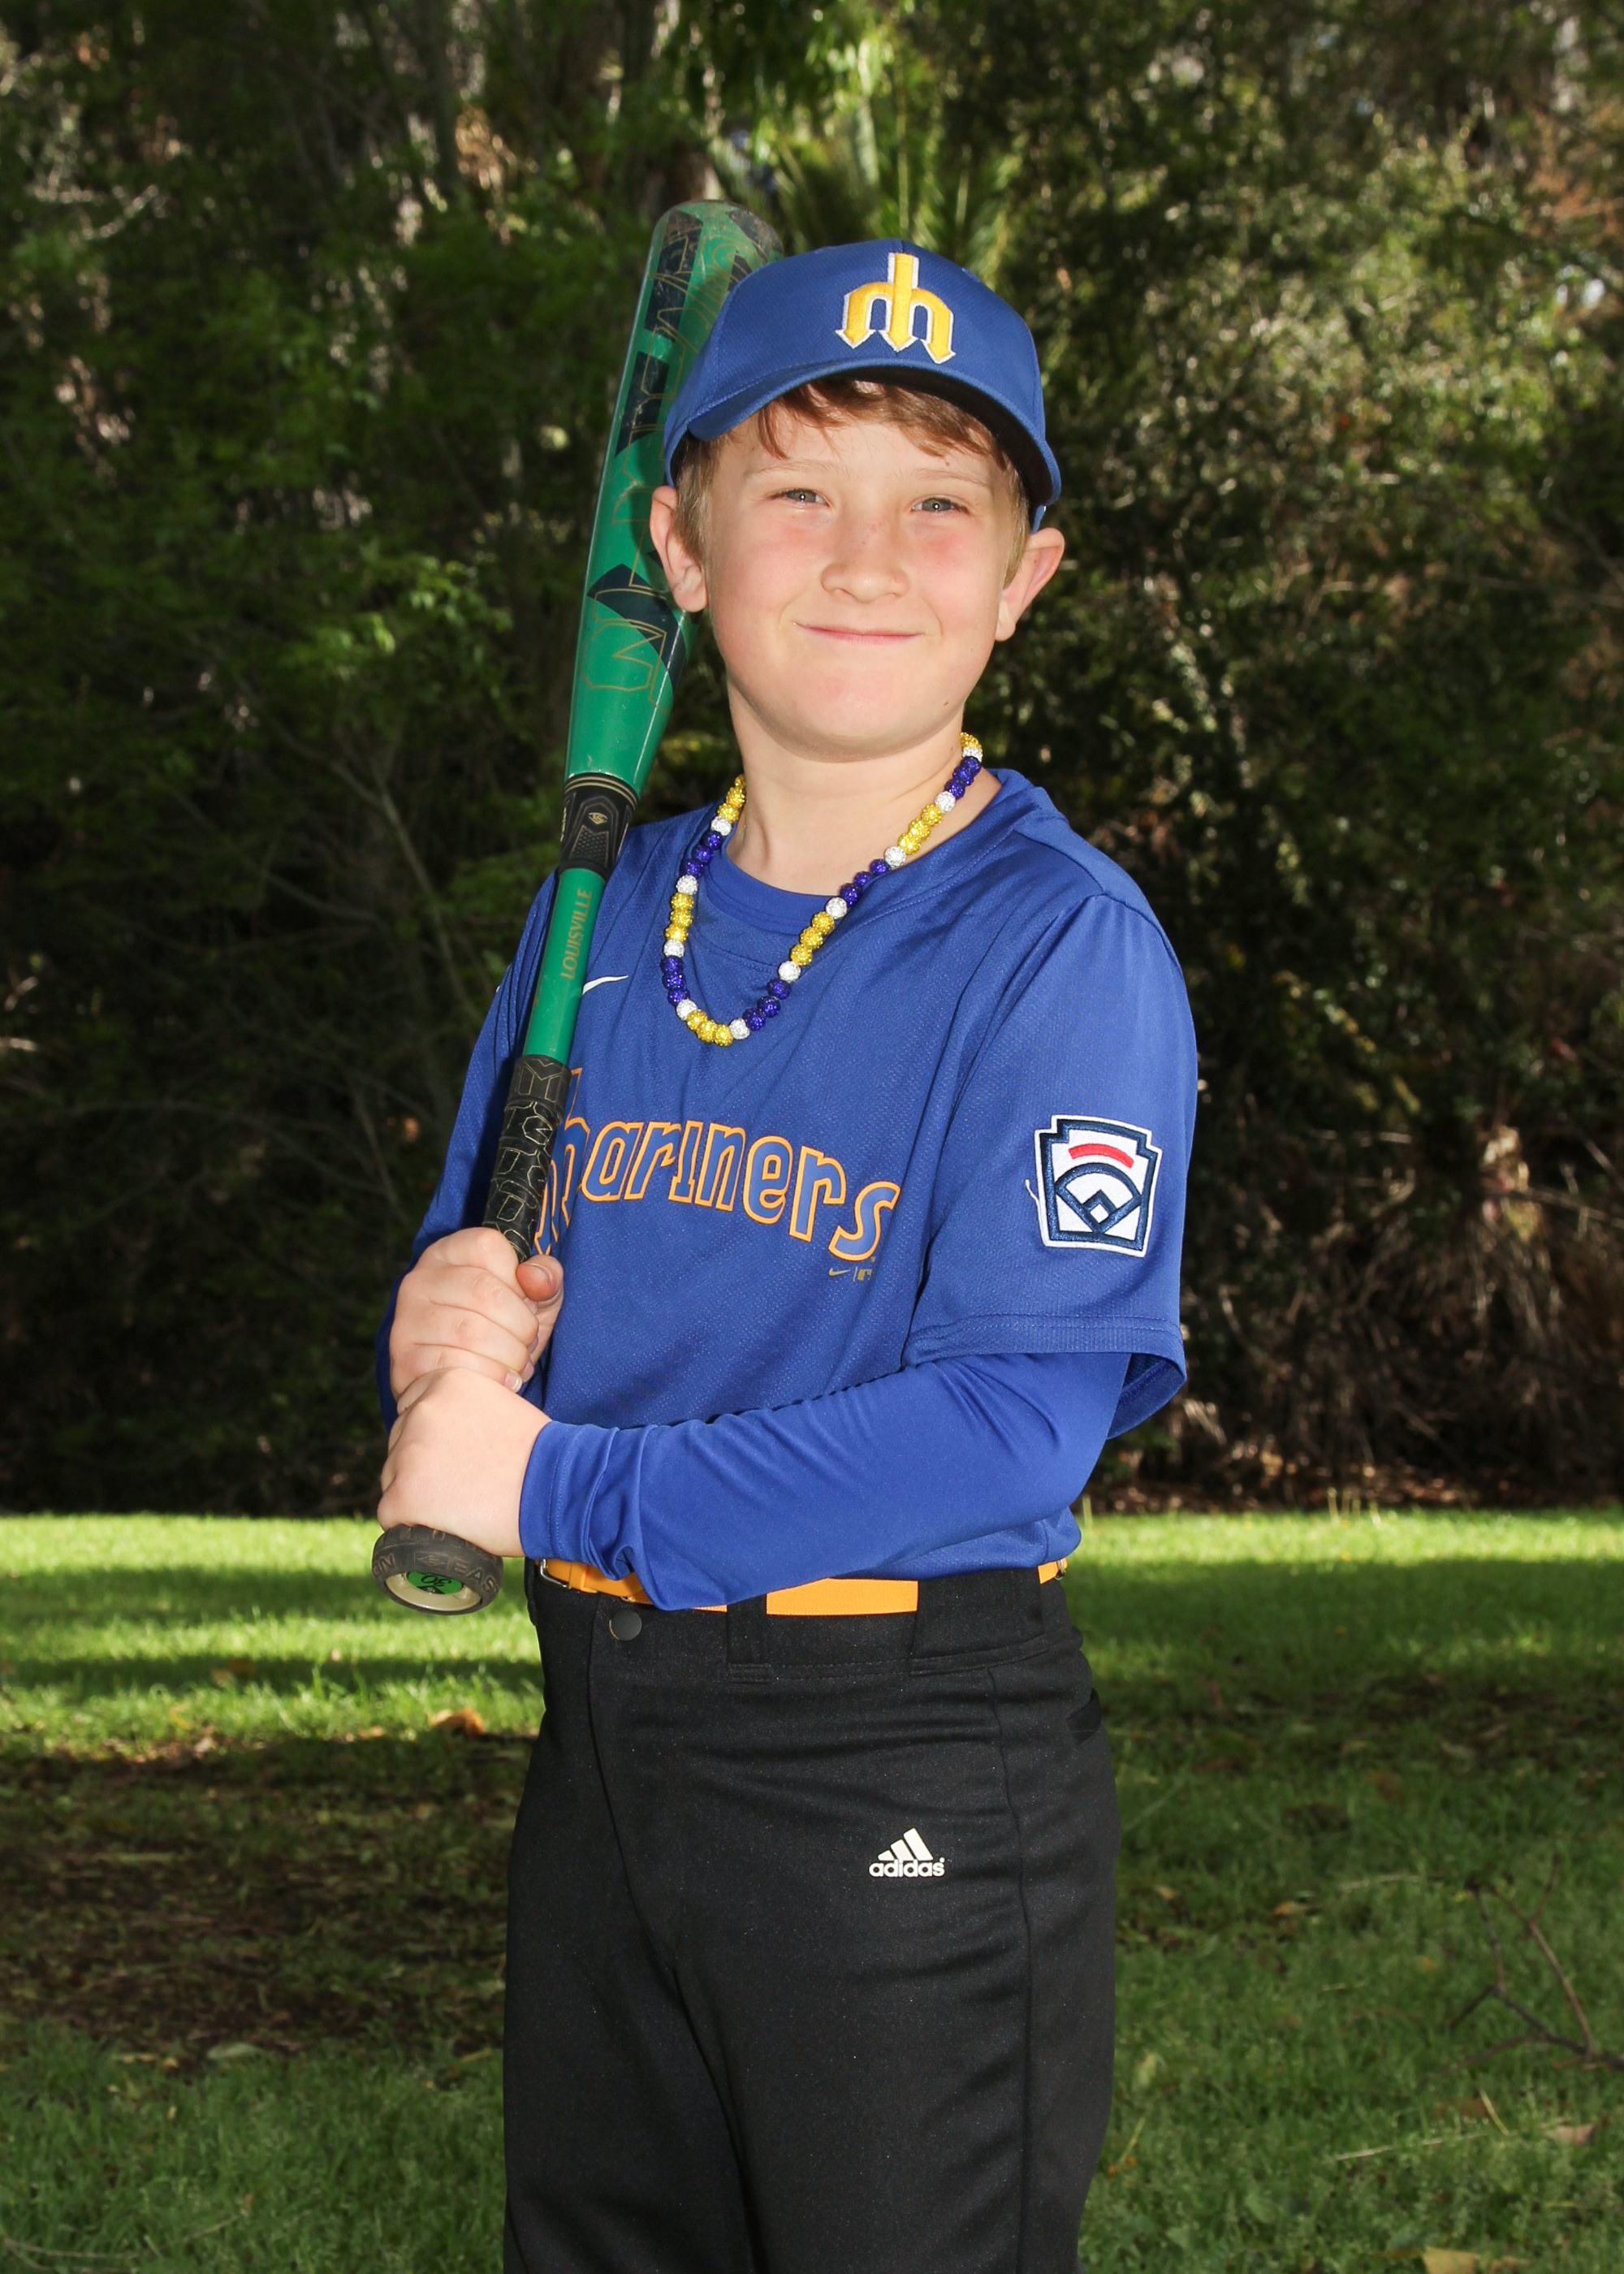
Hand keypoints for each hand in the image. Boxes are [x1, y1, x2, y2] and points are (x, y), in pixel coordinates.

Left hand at [377, 1369, 546, 1557]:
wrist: (556, 1488)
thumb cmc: (540, 1455)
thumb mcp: (503, 1406)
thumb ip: (468, 1408)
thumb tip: (448, 1431)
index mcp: (445, 1382)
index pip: (413, 1406)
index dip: (429, 1434)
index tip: (449, 1454)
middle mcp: (421, 1411)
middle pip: (400, 1442)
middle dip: (421, 1464)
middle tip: (459, 1484)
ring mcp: (408, 1452)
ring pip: (394, 1478)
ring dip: (417, 1494)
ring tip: (460, 1504)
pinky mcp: (403, 1494)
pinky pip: (391, 1514)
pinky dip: (412, 1524)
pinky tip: (445, 1523)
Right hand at [389, 1227, 562, 1400]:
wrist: (465, 1383)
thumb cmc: (501, 1330)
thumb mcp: (532, 1299)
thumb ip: (545, 1279)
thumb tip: (534, 1278)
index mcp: (449, 1252)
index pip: (489, 1247)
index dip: (520, 1280)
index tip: (527, 1303)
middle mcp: (420, 1279)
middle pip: (485, 1292)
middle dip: (522, 1325)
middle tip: (529, 1342)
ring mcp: (408, 1319)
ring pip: (471, 1331)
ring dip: (510, 1354)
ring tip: (518, 1363)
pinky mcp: (405, 1359)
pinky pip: (455, 1365)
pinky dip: (491, 1377)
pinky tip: (504, 1381)